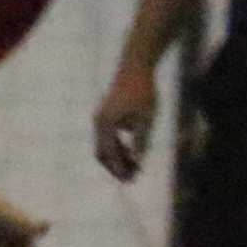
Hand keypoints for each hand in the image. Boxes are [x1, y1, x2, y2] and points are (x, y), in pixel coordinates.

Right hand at [92, 62, 159, 181]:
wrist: (135, 66)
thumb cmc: (143, 91)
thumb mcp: (146, 118)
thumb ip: (141, 140)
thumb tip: (138, 160)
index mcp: (106, 124)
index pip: (109, 154)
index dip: (119, 169)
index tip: (130, 180)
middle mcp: (99, 122)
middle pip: (102, 152)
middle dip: (116, 167)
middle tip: (131, 178)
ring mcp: (101, 118)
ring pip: (105, 145)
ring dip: (118, 158)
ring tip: (134, 168)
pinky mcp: (106, 114)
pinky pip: (109, 137)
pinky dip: (118, 147)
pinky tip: (132, 152)